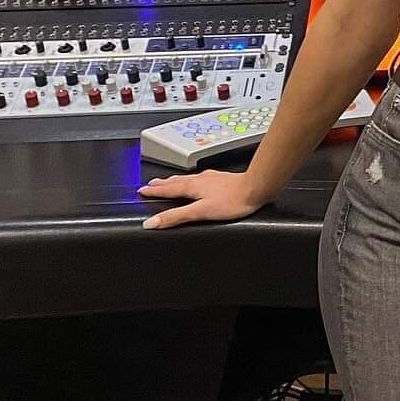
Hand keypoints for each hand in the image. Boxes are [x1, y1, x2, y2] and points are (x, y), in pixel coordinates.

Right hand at [137, 169, 269, 228]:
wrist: (257, 187)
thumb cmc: (233, 200)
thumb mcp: (200, 212)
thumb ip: (176, 217)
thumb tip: (153, 222)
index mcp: (193, 187)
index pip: (168, 189)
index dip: (154, 191)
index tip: (142, 190)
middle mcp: (201, 180)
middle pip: (177, 181)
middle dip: (163, 184)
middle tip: (151, 184)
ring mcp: (212, 178)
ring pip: (189, 178)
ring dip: (176, 180)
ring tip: (169, 181)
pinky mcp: (223, 179)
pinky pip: (201, 178)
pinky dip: (193, 179)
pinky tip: (200, 180)